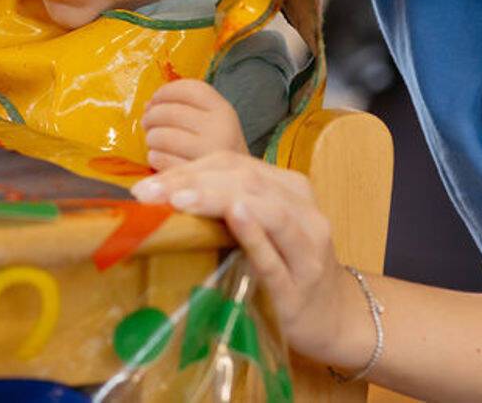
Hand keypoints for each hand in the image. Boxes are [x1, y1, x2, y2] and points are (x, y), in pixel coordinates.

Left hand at [129, 153, 372, 369]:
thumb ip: (227, 205)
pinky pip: (277, 257)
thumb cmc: (287, 267)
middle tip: (150, 195)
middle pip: (247, 180)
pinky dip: (256, 235)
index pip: (234, 164)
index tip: (146, 186)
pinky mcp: (301, 287)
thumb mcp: (263, 227)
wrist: (336, 316)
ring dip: (220, 200)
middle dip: (194, 183)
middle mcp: (303, 210)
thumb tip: (159, 196)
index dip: (188, 170)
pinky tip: (236, 217)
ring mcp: (307, 249)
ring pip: (268, 210)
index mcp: (289, 188)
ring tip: (182, 200)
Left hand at [143, 79, 249, 168]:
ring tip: (154, 142)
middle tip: (147, 123)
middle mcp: (220, 129)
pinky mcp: (194, 175)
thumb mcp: (214, 124)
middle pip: (170, 112)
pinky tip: (158, 158)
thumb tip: (147, 105)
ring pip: (162, 135)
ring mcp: (208, 153)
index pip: (189, 89)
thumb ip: (186, 109)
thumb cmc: (218, 152)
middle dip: (151, 116)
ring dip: (151, 137)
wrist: (239, 187)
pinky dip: (154, 156)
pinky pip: (160, 158)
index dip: (166, 91)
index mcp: (225, 111)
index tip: (155, 99)